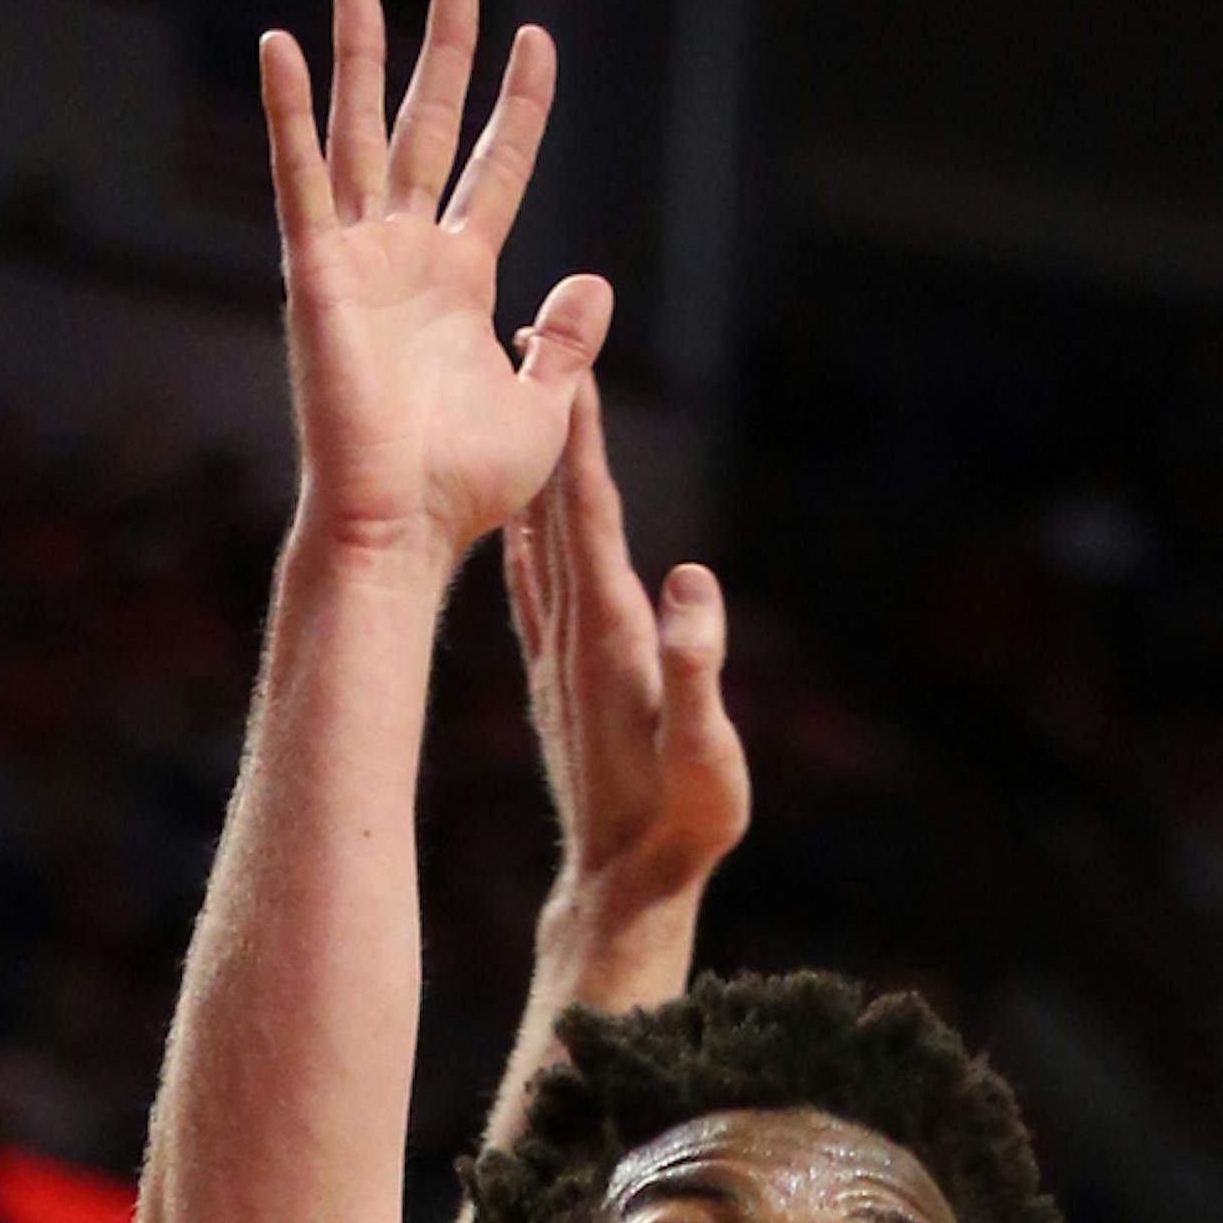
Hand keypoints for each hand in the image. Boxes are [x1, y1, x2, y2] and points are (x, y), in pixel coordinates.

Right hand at [262, 0, 611, 574]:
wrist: (400, 526)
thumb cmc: (465, 489)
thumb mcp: (543, 410)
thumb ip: (567, 342)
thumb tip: (594, 280)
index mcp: (462, 281)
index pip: (494, 167)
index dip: (518, 106)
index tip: (538, 41)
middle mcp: (408, 255)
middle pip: (428, 126)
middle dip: (444, 52)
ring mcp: (359, 257)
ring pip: (360, 133)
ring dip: (361, 58)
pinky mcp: (315, 271)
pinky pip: (298, 175)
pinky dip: (287, 111)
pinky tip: (279, 45)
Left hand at [506, 375, 750, 936]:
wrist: (622, 885)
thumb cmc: (680, 824)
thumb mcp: (704, 754)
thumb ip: (696, 668)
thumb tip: (691, 583)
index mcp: (610, 635)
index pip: (588, 514)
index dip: (576, 437)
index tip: (564, 361)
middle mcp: (572, 633)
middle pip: (554, 507)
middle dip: (548, 421)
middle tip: (536, 336)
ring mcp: (556, 654)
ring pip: (537, 537)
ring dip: (531, 466)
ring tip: (521, 402)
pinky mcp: (554, 677)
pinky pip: (535, 583)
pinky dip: (528, 530)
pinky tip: (517, 511)